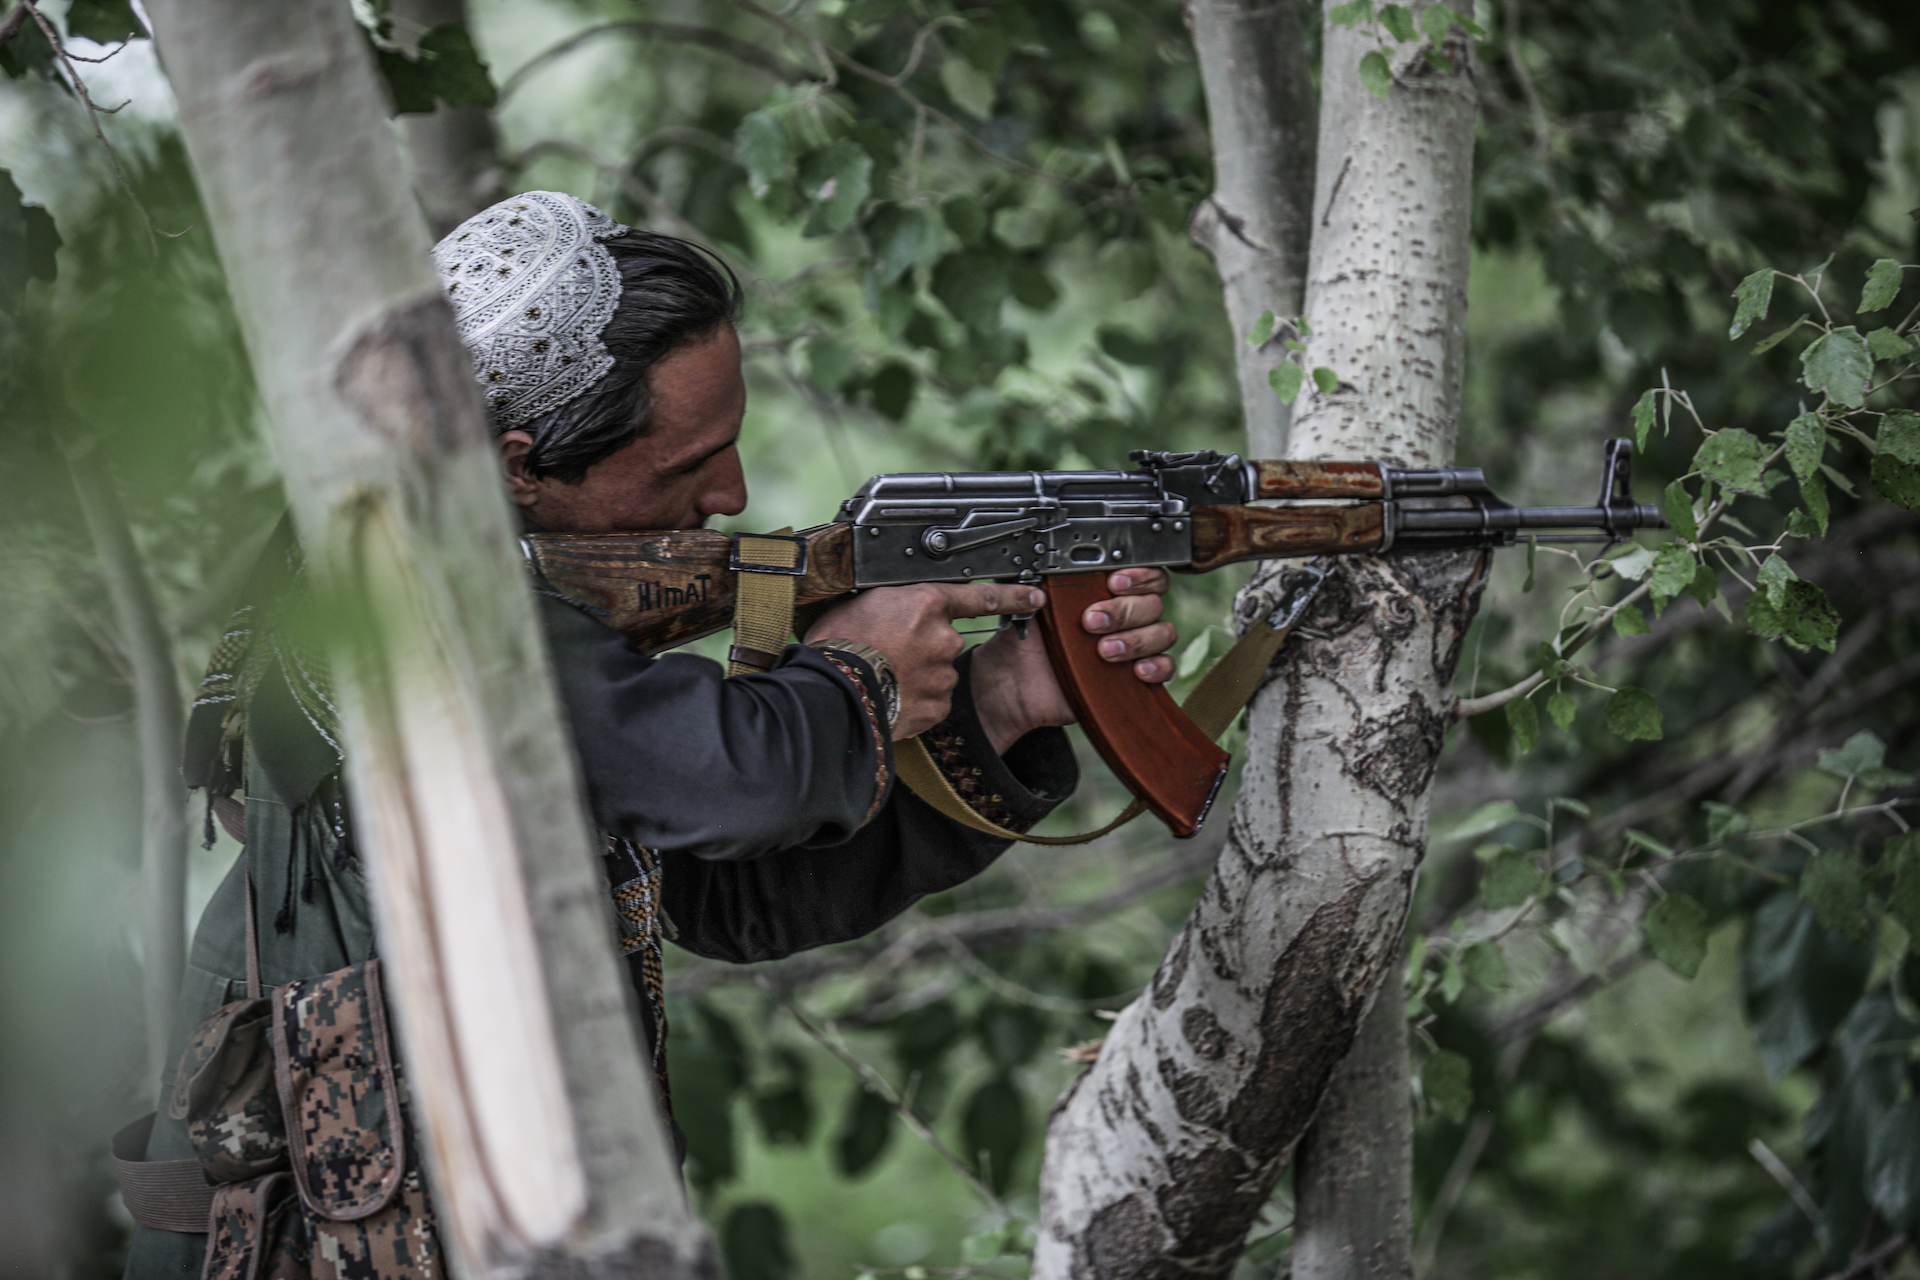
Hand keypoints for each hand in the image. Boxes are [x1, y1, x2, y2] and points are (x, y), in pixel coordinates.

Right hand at [805, 581, 1047, 739]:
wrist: (833, 693)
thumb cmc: (838, 644)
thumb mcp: (863, 601)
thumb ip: (896, 599)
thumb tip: (897, 602)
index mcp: (926, 603)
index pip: (981, 596)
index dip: (1013, 596)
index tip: (1034, 598)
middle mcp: (943, 637)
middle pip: (946, 638)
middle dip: (925, 646)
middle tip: (888, 651)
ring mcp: (943, 674)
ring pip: (939, 671)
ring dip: (918, 673)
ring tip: (883, 675)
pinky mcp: (937, 706)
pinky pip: (932, 700)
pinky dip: (916, 699)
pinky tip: (891, 695)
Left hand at [970, 568, 1176, 753]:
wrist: (1016, 685)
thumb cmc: (1026, 642)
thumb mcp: (1035, 606)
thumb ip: (1052, 581)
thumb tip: (1059, 560)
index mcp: (1106, 593)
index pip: (1144, 574)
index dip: (1138, 576)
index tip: (1113, 583)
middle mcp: (1125, 617)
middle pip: (1153, 604)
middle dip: (1124, 611)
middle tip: (1091, 621)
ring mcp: (1133, 647)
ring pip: (1163, 633)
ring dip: (1136, 639)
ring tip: (1104, 650)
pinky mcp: (1135, 678)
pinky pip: (1166, 668)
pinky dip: (1157, 667)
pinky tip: (1136, 670)